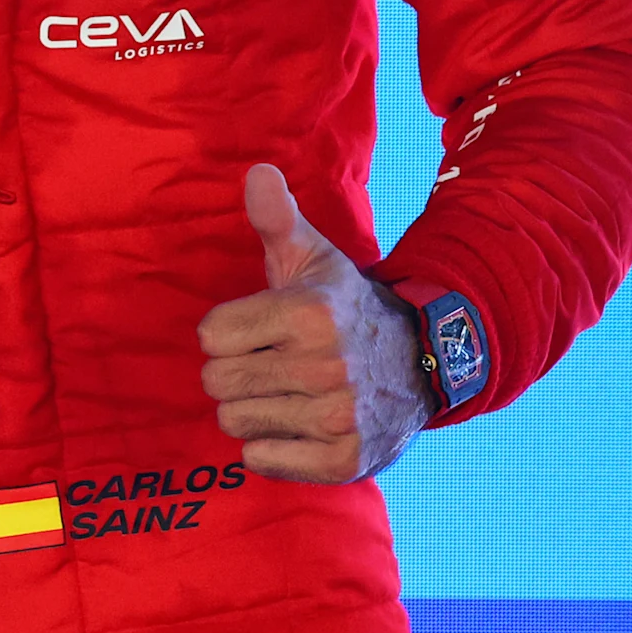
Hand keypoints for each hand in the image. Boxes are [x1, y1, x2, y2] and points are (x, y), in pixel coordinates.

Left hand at [197, 164, 428, 484]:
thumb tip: (256, 171)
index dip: (228, 333)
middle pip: (217, 383)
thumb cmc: (345, 307)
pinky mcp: (345, 460)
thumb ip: (276, 217)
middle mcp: (326, 366)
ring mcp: (338, 417)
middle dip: (236, 373)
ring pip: (235, 423)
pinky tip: (299, 426)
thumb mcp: (314, 257)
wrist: (421, 363)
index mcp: (310, 313)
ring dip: (254, 410)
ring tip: (290, 393)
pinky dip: (272, 448)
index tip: (260, 330)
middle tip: (273, 364)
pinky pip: (261, 460)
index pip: (210, 336)